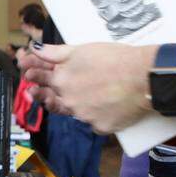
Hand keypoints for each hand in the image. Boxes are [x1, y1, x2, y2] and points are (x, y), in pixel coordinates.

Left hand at [20, 43, 153, 133]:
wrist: (145, 77)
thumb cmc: (115, 59)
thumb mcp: (81, 49)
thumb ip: (55, 52)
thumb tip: (35, 49)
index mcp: (62, 81)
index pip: (42, 79)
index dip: (36, 75)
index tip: (30, 74)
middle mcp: (69, 101)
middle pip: (57, 98)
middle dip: (53, 92)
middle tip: (57, 88)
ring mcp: (84, 117)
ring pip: (76, 112)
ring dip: (79, 104)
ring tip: (91, 93)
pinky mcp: (101, 128)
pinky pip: (94, 123)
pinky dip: (98, 115)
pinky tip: (107, 106)